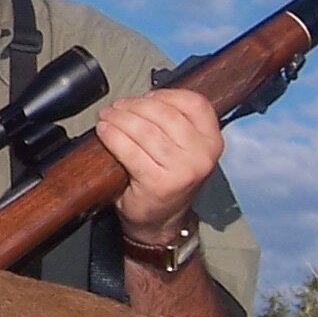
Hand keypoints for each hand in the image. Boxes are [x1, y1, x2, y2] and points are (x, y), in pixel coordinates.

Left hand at [94, 88, 221, 242]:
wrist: (160, 222)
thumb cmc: (167, 179)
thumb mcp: (184, 149)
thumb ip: (175, 123)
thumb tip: (141, 98)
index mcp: (212, 141)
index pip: (193, 103)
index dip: (165, 94)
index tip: (145, 97)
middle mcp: (202, 155)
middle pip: (164, 113)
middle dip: (135, 106)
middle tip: (117, 107)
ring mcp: (182, 170)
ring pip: (145, 130)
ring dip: (120, 119)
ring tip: (107, 118)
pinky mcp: (158, 183)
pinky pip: (130, 150)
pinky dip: (113, 137)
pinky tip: (104, 132)